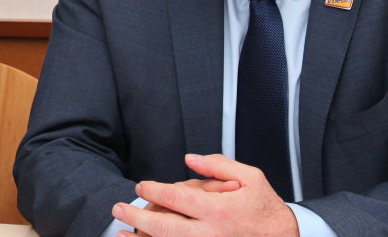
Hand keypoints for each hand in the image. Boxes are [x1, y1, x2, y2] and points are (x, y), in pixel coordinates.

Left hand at [112, 154, 297, 236]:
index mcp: (218, 209)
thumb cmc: (267, 210)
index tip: (141, 186)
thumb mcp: (251, 177)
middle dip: (137, 215)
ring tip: (122, 232)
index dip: (153, 190)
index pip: (175, 198)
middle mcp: (210, 233)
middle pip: (163, 227)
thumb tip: (189, 158)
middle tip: (119, 207)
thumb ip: (217, 165)